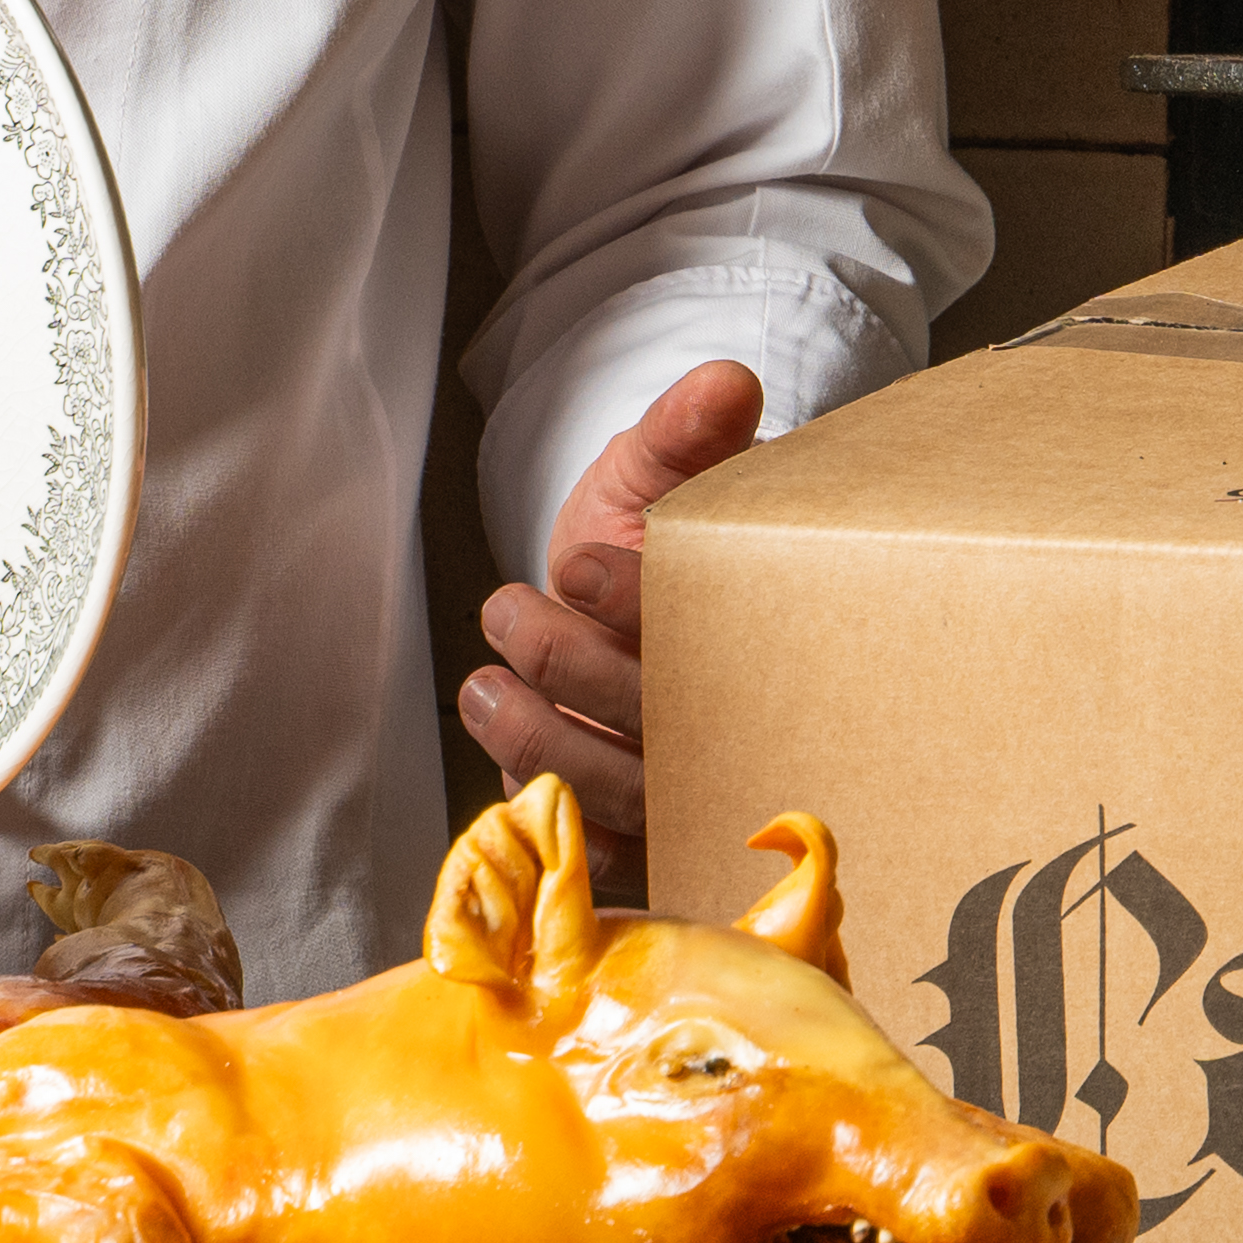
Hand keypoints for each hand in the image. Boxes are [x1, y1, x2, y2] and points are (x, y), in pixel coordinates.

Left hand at [456, 359, 766, 811]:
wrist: (609, 596)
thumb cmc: (644, 537)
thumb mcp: (658, 472)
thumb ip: (687, 433)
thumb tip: (723, 384)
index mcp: (760, 633)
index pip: (715, 634)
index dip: (644, 606)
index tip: (580, 563)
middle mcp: (734, 723)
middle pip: (668, 724)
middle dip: (577, 671)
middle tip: (511, 611)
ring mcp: (687, 789)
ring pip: (627, 796)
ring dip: (542, 740)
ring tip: (483, 683)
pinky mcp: (636, 840)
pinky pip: (598, 858)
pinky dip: (547, 821)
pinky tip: (502, 769)